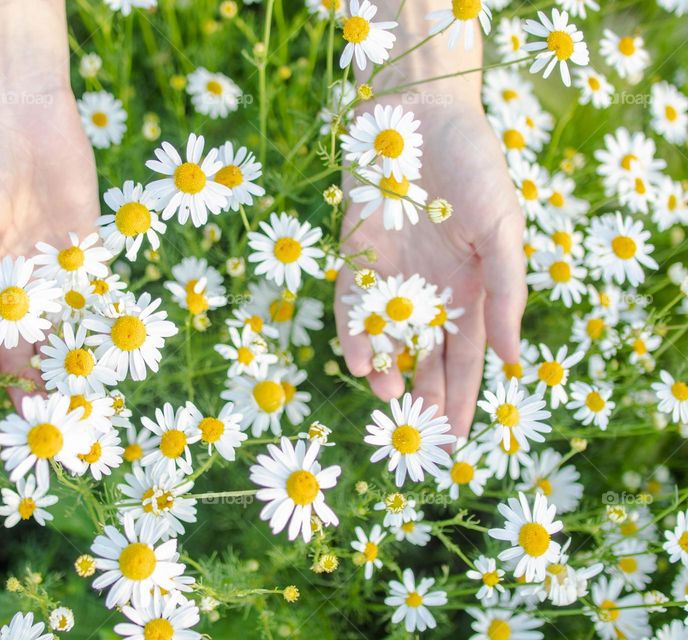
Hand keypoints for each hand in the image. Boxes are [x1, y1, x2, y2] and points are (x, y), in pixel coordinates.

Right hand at [0, 93, 98, 460]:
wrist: (19, 116)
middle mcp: (9, 302)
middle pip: (19, 371)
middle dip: (32, 408)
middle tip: (53, 447)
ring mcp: (50, 286)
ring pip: (62, 350)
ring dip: (72, 385)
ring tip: (89, 424)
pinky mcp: (88, 264)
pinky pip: (97, 311)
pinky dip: (105, 341)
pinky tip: (119, 374)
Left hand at [334, 97, 526, 438]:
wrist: (422, 113)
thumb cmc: (475, 167)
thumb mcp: (504, 231)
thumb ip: (507, 294)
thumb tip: (515, 360)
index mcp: (470, 288)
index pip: (467, 354)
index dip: (464, 394)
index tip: (460, 434)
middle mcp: (427, 288)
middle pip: (424, 354)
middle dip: (424, 393)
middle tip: (421, 432)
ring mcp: (389, 274)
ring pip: (384, 336)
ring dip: (384, 370)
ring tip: (388, 398)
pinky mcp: (354, 256)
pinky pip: (351, 304)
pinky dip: (353, 333)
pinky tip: (358, 361)